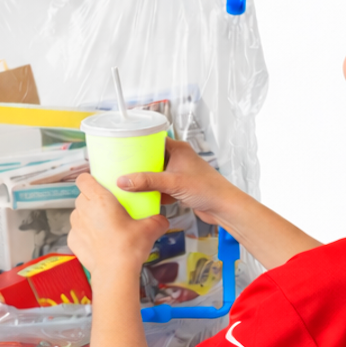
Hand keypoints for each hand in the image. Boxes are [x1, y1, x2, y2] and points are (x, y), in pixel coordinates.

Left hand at [67, 174, 168, 278]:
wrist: (115, 273)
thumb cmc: (129, 248)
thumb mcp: (150, 229)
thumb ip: (157, 220)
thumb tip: (162, 220)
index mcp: (100, 199)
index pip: (83, 179)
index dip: (90, 180)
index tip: (99, 184)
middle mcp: (84, 210)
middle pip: (82, 196)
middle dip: (92, 199)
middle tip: (108, 208)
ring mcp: (76, 226)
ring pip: (78, 213)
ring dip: (88, 216)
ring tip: (104, 226)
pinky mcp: (73, 241)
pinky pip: (77, 231)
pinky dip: (85, 233)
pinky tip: (98, 241)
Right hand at [116, 139, 236, 225]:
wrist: (224, 207)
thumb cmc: (207, 189)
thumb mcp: (173, 183)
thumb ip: (147, 181)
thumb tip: (123, 181)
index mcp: (178, 149)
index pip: (153, 140)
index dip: (138, 143)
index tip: (122, 148)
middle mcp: (179, 158)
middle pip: (152, 157)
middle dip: (138, 164)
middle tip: (121, 168)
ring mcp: (180, 173)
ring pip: (156, 173)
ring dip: (145, 179)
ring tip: (128, 182)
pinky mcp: (181, 187)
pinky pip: (162, 187)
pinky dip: (154, 191)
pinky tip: (143, 197)